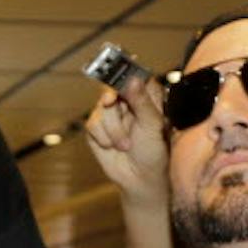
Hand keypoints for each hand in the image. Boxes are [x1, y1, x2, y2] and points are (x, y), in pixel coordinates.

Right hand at [83, 74, 168, 206]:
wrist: (140, 178)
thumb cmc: (155, 151)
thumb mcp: (152, 125)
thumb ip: (141, 101)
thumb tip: (132, 79)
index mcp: (145, 94)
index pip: (133, 72)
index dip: (123, 69)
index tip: (120, 73)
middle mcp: (126, 99)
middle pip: (110, 86)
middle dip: (112, 102)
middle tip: (110, 102)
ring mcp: (111, 113)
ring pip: (101, 108)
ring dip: (112, 130)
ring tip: (125, 145)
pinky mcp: (97, 127)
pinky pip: (92, 124)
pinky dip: (102, 137)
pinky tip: (112, 146)